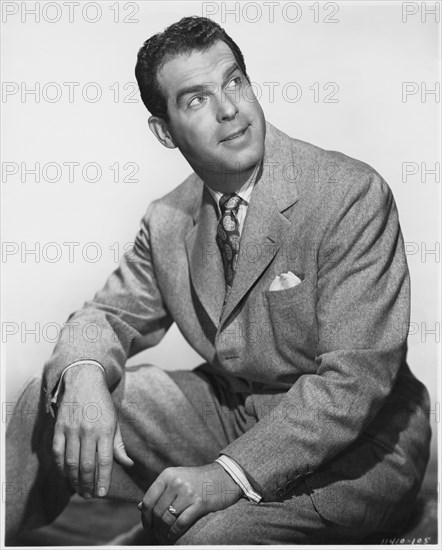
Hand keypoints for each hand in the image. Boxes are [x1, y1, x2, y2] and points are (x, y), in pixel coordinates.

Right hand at [51, 364, 133, 498]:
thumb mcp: (115, 421)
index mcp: (106, 429)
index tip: (102, 493)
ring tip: (79, 490)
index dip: (103, 480)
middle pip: (87, 466)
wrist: (84, 381)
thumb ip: (119, 444)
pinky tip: (66, 475)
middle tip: (90, 496)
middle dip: (88, 484)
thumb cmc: (102, 404)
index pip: (104, 461)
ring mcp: (72, 429)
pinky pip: (58, 453)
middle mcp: (88, 430)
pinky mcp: (59, 427)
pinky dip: (61, 467)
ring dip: (75, 480)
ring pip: (71, 462)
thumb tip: (128, 464)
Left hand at [138, 462, 241, 543]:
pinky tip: (172, 536)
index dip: (144, 517)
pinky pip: (181, 523)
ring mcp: (188, 492)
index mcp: (168, 475)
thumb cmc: (197, 479)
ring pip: (168, 519)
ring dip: (164, 532)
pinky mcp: (199, 503)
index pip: (148, 499)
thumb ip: (159, 491)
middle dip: (155, 527)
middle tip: (157, 534)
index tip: (147, 525)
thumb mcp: (176, 479)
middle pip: (157, 511)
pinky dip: (174, 533)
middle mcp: (176, 482)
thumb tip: (140, 507)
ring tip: (164, 537)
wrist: (223, 476)